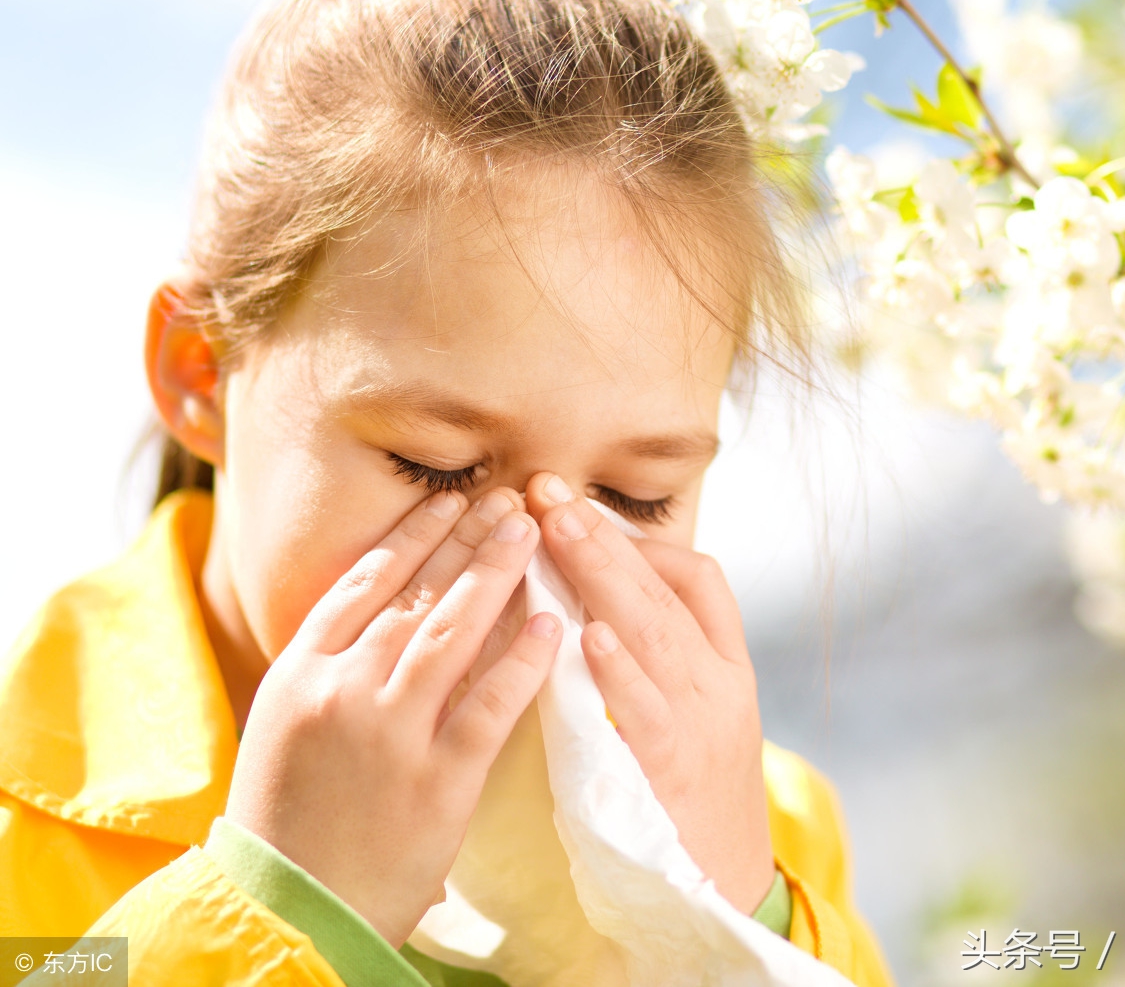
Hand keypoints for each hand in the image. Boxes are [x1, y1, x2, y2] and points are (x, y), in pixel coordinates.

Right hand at [224, 489, 561, 948]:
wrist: (289, 910)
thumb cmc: (288, 814)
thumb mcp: (288, 721)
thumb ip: (332, 660)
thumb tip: (392, 597)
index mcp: (301, 670)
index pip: (365, 581)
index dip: (414, 535)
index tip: (451, 501)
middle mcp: (343, 689)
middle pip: (415, 594)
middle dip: (467, 539)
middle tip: (509, 499)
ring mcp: (390, 733)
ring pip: (451, 634)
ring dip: (495, 575)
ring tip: (531, 534)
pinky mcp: (437, 780)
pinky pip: (488, 708)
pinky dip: (521, 662)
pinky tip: (551, 625)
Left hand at [525, 472, 775, 915]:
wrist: (726, 888)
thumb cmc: (692, 790)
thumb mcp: (694, 711)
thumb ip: (655, 655)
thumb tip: (588, 593)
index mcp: (727, 661)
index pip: (696, 576)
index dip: (637, 538)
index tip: (579, 509)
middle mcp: (722, 681)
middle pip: (665, 589)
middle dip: (604, 536)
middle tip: (548, 489)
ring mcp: (704, 723)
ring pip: (656, 633)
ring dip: (604, 576)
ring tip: (560, 528)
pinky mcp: (676, 771)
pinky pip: (647, 711)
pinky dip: (620, 670)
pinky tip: (587, 634)